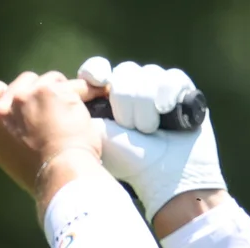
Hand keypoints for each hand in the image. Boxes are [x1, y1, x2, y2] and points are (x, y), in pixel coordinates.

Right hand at [0, 71, 107, 212]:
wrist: (62, 175)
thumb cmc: (39, 175)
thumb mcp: (9, 155)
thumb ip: (7, 129)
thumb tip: (22, 116)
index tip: (5, 95)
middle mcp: (3, 107)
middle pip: (21, 82)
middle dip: (37, 92)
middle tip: (50, 115)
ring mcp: (27, 95)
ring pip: (48, 79)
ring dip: (60, 92)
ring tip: (69, 115)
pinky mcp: (53, 90)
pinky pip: (72, 84)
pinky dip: (82, 93)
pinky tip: (89, 102)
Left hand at [76, 57, 225, 215]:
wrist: (163, 176)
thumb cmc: (127, 160)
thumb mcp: (95, 133)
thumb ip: (78, 108)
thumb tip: (65, 86)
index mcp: (108, 100)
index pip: (98, 69)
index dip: (97, 71)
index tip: (98, 81)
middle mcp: (133, 91)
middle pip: (125, 71)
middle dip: (126, 100)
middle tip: (130, 127)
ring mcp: (160, 91)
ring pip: (149, 74)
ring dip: (146, 105)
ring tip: (149, 129)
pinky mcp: (184, 93)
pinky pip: (173, 78)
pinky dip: (168, 97)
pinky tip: (168, 117)